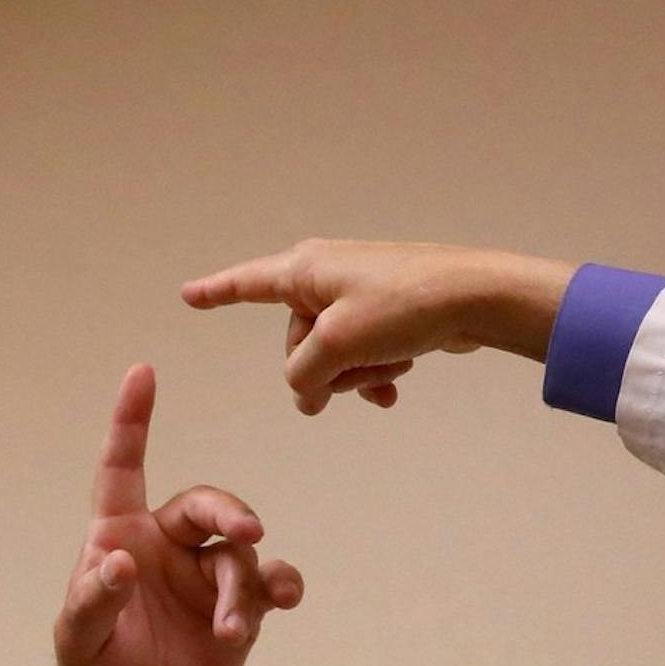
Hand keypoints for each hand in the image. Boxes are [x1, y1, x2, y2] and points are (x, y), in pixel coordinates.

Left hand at [56, 365, 303, 665]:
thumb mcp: (80, 640)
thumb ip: (93, 600)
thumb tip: (116, 564)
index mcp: (121, 535)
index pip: (124, 468)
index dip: (131, 422)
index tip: (141, 373)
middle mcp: (167, 545)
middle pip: (206, 506)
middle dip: (229, 512)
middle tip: (247, 531)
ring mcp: (205, 575)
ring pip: (240, 556)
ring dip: (241, 589)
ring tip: (230, 630)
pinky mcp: (238, 607)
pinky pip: (269, 584)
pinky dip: (282, 587)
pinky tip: (285, 600)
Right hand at [182, 239, 574, 414]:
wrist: (477, 299)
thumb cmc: (405, 307)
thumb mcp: (337, 345)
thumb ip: (304, 375)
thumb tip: (307, 394)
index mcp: (305, 271)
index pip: (246, 284)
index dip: (215, 294)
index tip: (188, 295)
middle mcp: (326, 276)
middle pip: (296, 342)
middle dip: (321, 370)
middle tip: (353, 377)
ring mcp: (357, 295)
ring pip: (332, 355)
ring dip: (355, 375)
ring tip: (387, 374)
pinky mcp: (386, 313)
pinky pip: (362, 355)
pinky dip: (374, 375)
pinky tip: (395, 388)